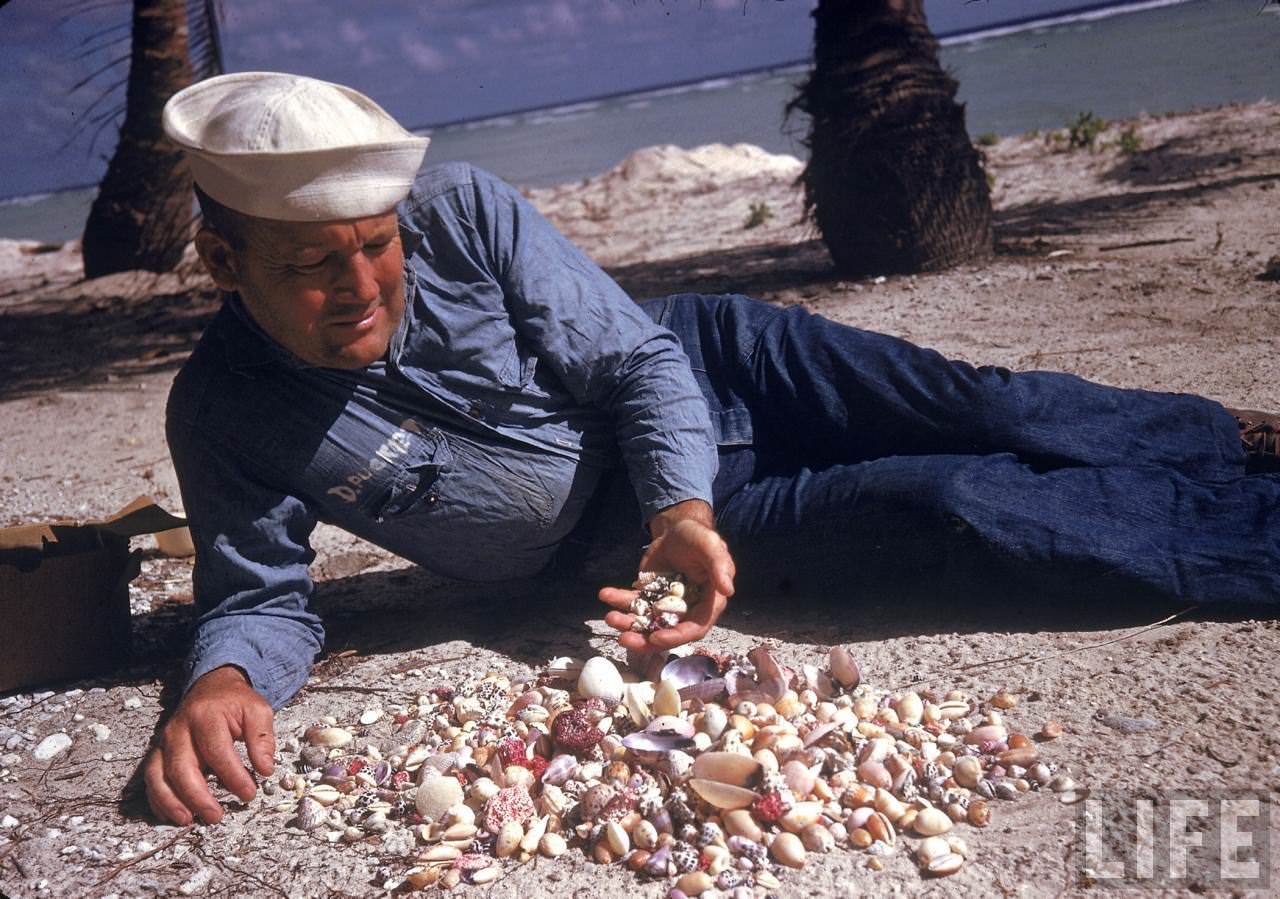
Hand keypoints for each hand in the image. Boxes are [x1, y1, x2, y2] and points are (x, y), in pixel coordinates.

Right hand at [143, 665, 274, 824]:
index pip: (217, 750)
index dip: (233, 775)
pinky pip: (151, 779)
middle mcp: (178, 730)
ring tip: (188, 820)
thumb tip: (265, 769)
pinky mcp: (157, 753)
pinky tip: (172, 815)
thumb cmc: (235, 702)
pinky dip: (157, 800)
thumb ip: (262, 738)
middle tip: (216, 816)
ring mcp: (164, 742)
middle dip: (197, 796)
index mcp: (205, 716)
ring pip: (158, 776)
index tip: (249, 793)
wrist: (210, 688)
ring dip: (171, 802)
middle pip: (181, 767)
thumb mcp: (257, 710)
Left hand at [599, 500, 734, 652]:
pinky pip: (632, 603)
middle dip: (644, 639)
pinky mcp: (648, 596)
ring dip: (627, 623)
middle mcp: (687, 609)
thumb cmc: (698, 537)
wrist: (677, 528)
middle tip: (624, 638)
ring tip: (610, 617)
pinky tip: (606, 594)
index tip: (656, 638)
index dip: (676, 636)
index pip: (694, 628)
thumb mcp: (711, 546)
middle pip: (666, 632)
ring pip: (646, 622)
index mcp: (707, 603)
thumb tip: (728, 590)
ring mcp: (665, 605)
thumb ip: (720, 566)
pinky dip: (618, 600)